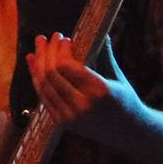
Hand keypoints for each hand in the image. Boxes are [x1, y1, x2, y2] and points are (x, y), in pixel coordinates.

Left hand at [28, 33, 145, 145]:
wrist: (128, 133)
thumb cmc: (125, 100)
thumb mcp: (118, 77)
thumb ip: (105, 55)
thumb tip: (100, 31)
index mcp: (99, 92)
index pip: (68, 67)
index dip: (61, 50)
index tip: (63, 37)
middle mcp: (82, 105)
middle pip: (51, 75)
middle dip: (46, 53)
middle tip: (43, 38)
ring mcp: (69, 116)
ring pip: (43, 86)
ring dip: (37, 64)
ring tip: (38, 46)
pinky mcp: (62, 122)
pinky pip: (44, 97)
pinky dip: (36, 79)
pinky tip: (34, 63)